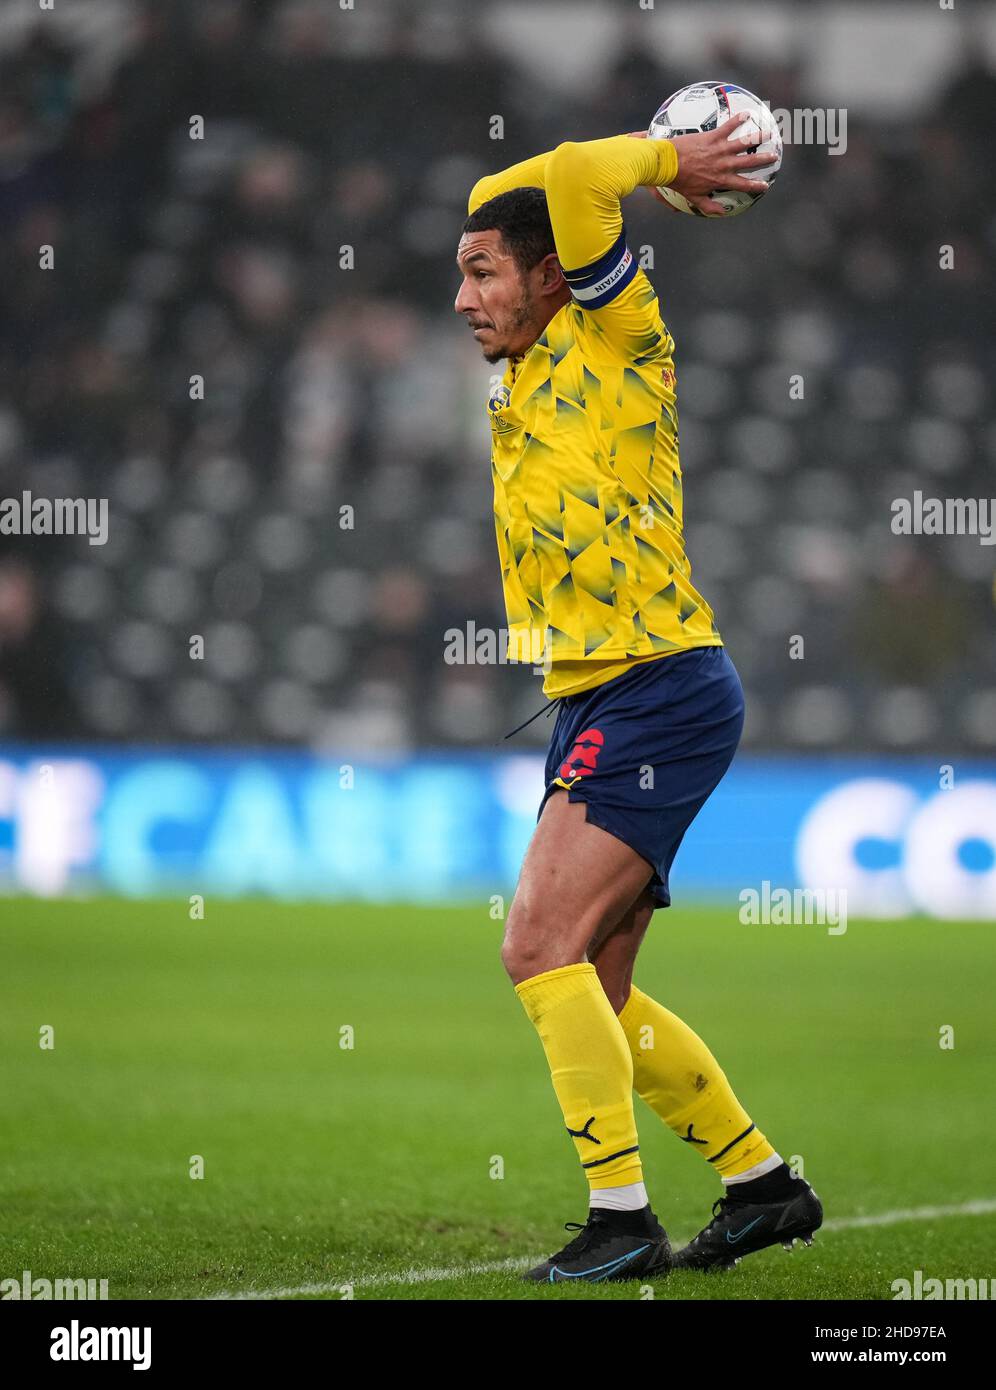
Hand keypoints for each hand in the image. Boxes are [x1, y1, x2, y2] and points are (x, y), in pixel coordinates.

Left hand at [630, 113, 776, 215]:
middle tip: (774, 156)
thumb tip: (721, 212)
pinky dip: (737, 119)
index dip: (755, 186)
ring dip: (757, 138)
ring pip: (743, 143)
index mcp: (720, 180)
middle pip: (748, 162)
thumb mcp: (694, 197)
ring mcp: (719, 150)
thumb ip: (708, 205)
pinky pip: (728, 126)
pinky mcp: (713, 137)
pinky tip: (746, 113)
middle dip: (763, 160)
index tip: (765, 186)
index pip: (742, 184)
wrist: (668, 164)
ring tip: (768, 133)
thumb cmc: (680, 181)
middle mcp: (724, 165)